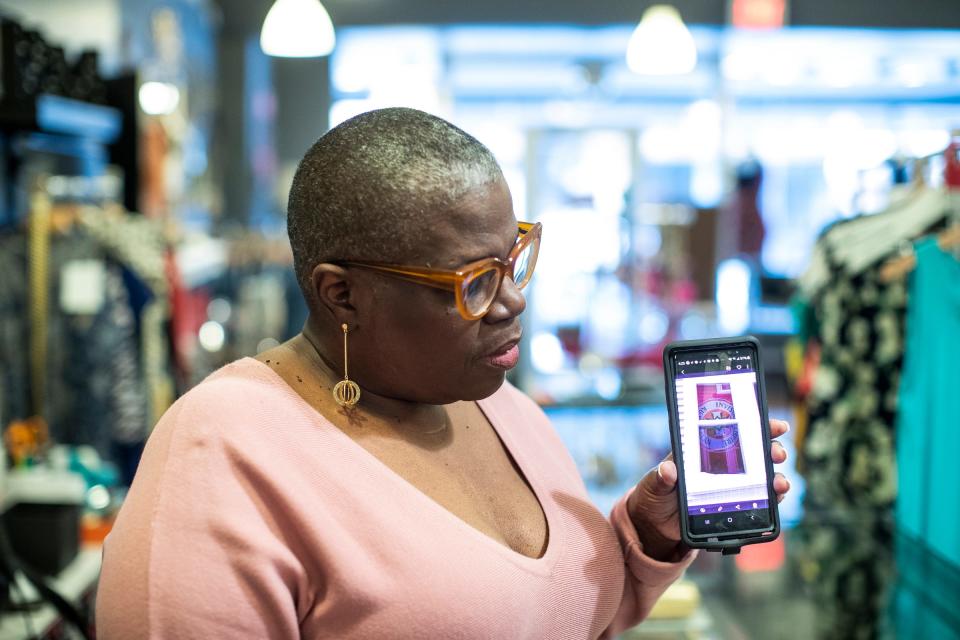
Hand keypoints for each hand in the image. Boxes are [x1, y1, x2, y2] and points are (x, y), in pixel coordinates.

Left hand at [626, 419, 791, 561]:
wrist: (655, 523)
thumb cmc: (655, 495)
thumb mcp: (654, 484)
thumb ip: (661, 477)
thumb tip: (668, 469)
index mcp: (704, 452)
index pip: (734, 432)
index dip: (757, 426)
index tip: (774, 425)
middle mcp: (722, 466)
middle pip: (755, 453)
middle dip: (772, 450)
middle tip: (776, 453)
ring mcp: (731, 486)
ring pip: (762, 477)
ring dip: (777, 477)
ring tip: (779, 483)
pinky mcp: (734, 507)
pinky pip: (759, 502)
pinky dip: (772, 500)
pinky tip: (778, 499)